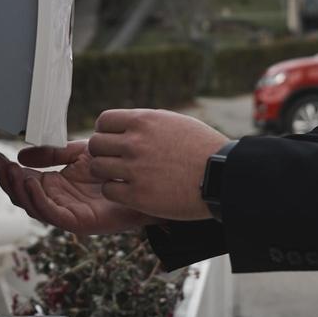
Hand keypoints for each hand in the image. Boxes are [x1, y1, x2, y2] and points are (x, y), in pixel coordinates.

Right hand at [0, 142, 159, 235]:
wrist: (150, 181)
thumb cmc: (118, 168)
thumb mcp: (81, 153)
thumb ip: (53, 153)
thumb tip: (22, 154)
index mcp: (57, 186)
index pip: (24, 180)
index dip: (8, 169)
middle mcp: (60, 201)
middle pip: (24, 196)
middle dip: (7, 180)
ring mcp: (69, 214)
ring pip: (34, 207)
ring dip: (19, 190)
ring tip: (11, 171)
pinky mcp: (81, 223)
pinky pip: (54, 215)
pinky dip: (40, 201)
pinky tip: (33, 184)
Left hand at [86, 109, 228, 221]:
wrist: (222, 176)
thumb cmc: (204, 148)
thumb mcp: (175, 123)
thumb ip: (148, 123)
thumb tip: (128, 125)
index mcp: (144, 121)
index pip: (103, 121)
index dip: (105, 133)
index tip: (114, 143)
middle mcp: (135, 142)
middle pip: (95, 145)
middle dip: (103, 154)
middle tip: (116, 162)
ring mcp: (134, 169)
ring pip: (97, 168)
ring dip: (106, 173)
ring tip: (121, 178)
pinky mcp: (138, 195)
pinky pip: (108, 190)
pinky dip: (115, 192)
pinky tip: (129, 191)